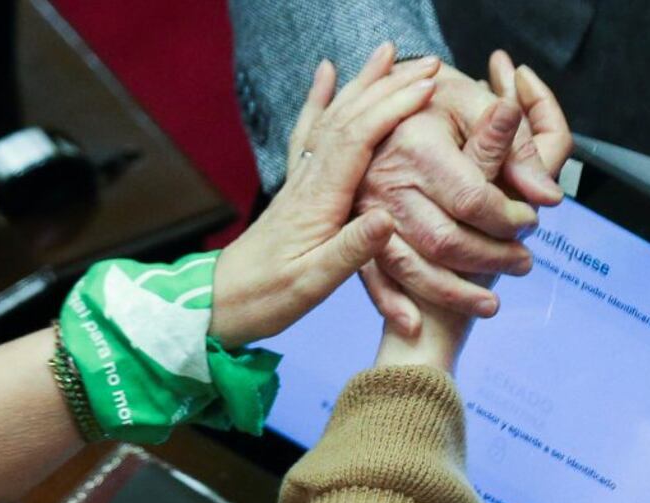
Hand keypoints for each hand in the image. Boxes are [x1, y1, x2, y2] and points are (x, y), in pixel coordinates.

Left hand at [210, 43, 439, 347]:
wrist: (222, 301)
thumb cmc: (268, 297)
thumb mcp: (313, 284)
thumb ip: (350, 251)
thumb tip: (386, 218)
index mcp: (319, 201)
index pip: (357, 140)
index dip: (391, 109)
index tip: (426, 88)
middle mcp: (308, 180)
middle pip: (348, 118)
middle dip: (388, 85)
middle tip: (427, 63)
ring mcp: (300, 179)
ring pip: (332, 117)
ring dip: (362, 83)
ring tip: (387, 53)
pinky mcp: (295, 186)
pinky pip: (308, 133)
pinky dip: (319, 99)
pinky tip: (326, 75)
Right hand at [358, 51, 572, 334]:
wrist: (374, 103)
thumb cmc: (432, 100)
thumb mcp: (474, 102)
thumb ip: (518, 147)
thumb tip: (548, 199)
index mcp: (418, 146)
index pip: (473, 200)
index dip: (510, 219)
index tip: (531, 221)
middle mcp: (387, 181)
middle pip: (445, 240)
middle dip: (491, 260)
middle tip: (524, 261)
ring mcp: (366, 210)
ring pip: (411, 267)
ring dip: (453, 293)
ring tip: (490, 304)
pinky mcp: (353, 231)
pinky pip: (370, 277)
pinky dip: (391, 305)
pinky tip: (414, 325)